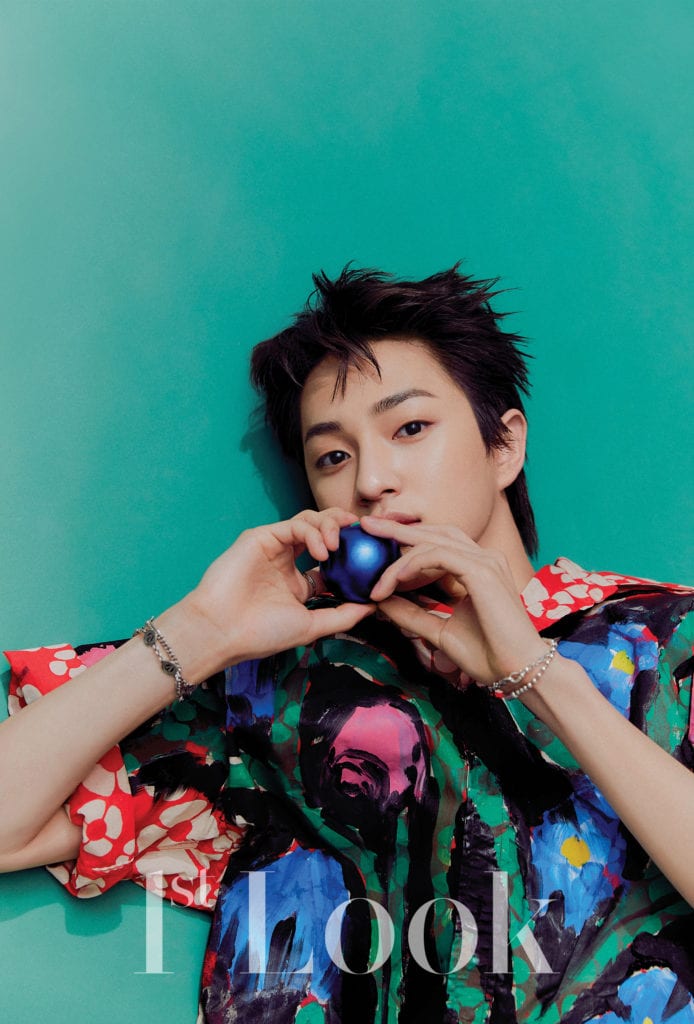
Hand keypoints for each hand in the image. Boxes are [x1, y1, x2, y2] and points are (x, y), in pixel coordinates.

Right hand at [186, 508, 373, 669]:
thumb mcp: (312, 625)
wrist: (223, 630)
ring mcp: (274, 547)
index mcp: (297, 582)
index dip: (352, 555)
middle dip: (345, 529)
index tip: (373, 556)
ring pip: (310, 521)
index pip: (331, 560)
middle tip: (362, 534)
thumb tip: (373, 607)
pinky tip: (321, 551)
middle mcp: (287, 561)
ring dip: (330, 527)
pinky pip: (295, 524)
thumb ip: (343, 615)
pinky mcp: (262, 536)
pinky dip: (313, 532)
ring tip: (337, 545)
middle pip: (323, 532)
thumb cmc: (261, 633)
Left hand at [361, 517, 545, 685]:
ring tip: (376, 576)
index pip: (437, 542)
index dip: (406, 540)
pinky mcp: (482, 571)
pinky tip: (395, 579)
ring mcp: (485, 561)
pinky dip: (413, 564)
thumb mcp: (438, 631)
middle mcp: (483, 558)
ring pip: (432, 542)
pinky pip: (438, 556)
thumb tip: (382, 602)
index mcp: (478, 568)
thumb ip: (412, 614)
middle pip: (434, 532)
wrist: (517, 672)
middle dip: (397, 529)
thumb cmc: (487, 654)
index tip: (376, 545)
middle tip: (366, 526)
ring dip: (399, 556)